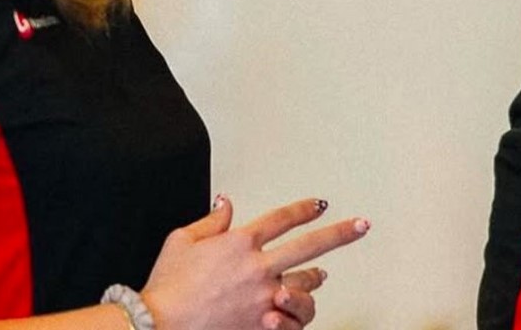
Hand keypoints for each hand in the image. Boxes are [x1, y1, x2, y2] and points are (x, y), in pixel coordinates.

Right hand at [140, 195, 369, 329]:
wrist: (158, 326)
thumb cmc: (166, 287)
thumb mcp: (181, 241)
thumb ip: (211, 221)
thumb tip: (226, 203)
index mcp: (240, 242)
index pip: (282, 218)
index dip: (304, 209)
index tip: (320, 204)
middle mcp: (258, 267)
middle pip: (310, 244)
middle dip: (341, 233)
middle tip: (361, 226)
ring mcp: (264, 297)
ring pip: (307, 284)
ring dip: (316, 278)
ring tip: (321, 274)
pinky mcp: (262, 324)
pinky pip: (294, 318)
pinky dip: (299, 313)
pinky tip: (301, 308)